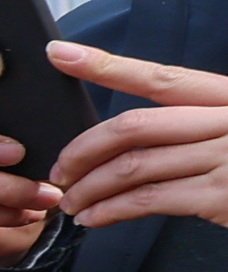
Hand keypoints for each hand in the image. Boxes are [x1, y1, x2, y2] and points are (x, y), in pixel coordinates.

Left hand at [42, 38, 227, 238]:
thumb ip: (197, 125)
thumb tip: (134, 138)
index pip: (160, 78)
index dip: (106, 65)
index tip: (62, 53)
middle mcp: (226, 121)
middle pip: (133, 127)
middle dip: (83, 149)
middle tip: (61, 169)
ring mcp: (226, 158)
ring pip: (134, 166)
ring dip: (90, 187)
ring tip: (71, 200)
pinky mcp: (222, 196)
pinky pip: (149, 199)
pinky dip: (111, 210)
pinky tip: (95, 218)